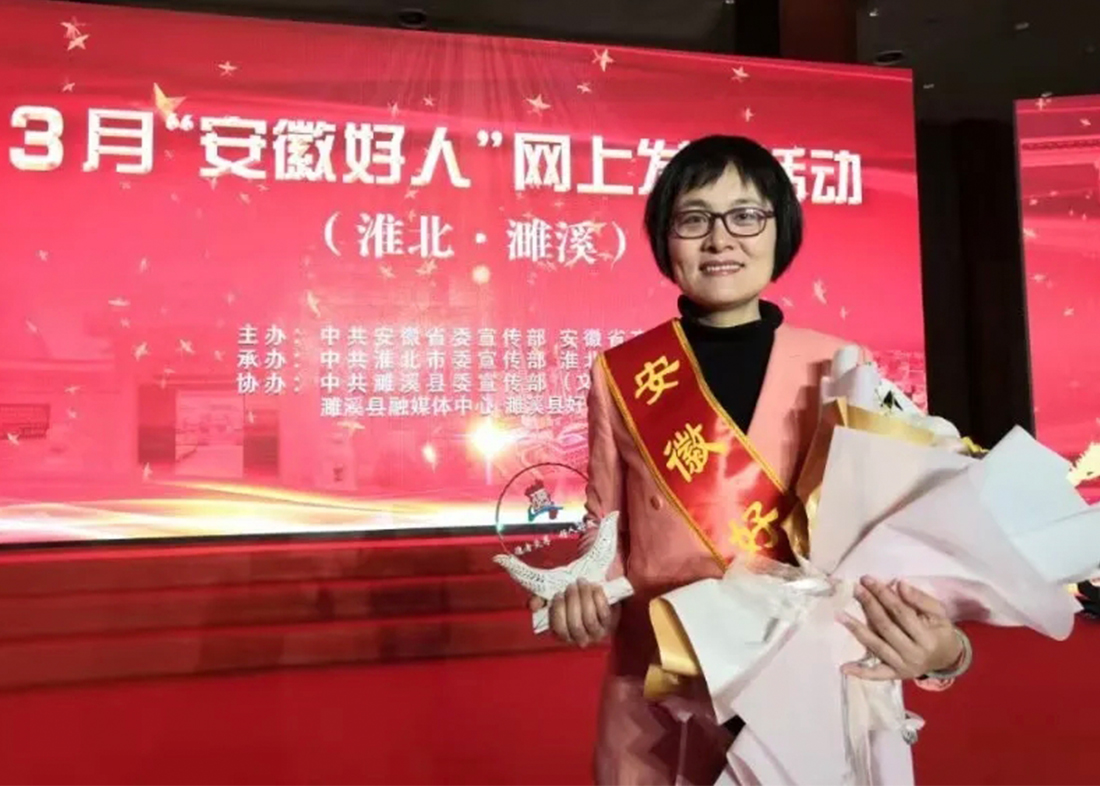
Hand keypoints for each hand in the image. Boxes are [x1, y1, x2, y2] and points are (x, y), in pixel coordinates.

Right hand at [529, 579, 613, 646]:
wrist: (595, 589)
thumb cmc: (572, 594)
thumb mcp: (555, 595)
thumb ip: (541, 599)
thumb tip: (532, 605)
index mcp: (563, 633)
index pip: (558, 629)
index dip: (558, 612)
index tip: (558, 594)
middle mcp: (579, 638)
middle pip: (575, 625)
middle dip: (573, 603)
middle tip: (572, 585)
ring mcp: (596, 633)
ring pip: (590, 620)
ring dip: (585, 599)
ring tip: (583, 583)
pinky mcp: (609, 624)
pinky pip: (604, 614)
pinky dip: (599, 599)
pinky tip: (595, 587)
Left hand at [838, 576, 962, 680]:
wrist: (947, 658)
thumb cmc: (940, 631)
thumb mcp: (938, 612)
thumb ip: (920, 599)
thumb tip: (898, 584)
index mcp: (927, 638)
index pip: (900, 612)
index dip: (883, 594)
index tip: (867, 579)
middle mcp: (914, 654)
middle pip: (885, 626)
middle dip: (869, 605)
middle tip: (855, 589)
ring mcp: (903, 667)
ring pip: (876, 646)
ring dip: (856, 630)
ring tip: (840, 614)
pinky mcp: (895, 675)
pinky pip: (876, 674)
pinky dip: (860, 672)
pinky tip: (843, 667)